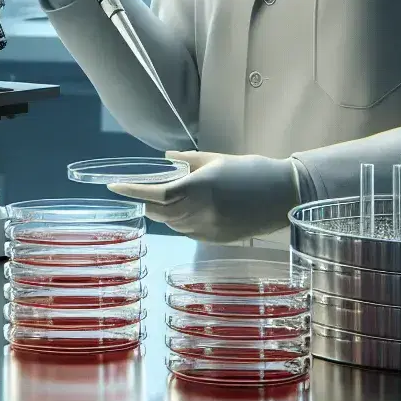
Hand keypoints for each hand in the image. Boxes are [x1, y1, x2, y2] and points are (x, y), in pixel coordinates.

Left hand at [107, 152, 300, 242]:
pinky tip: (189, 210)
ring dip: (164, 212)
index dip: (132, 191)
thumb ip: (187, 162)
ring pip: (172, 224)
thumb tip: (165, 160)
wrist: (285, 196)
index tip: (115, 186)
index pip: (154, 193)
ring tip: (167, 197)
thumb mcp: (217, 159)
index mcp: (198, 189)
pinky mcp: (217, 240)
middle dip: (147, 201)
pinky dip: (181, 222)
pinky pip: (187, 232)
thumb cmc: (252, 171)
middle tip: (139, 190)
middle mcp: (199, 213)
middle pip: (159, 212)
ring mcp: (208, 230)